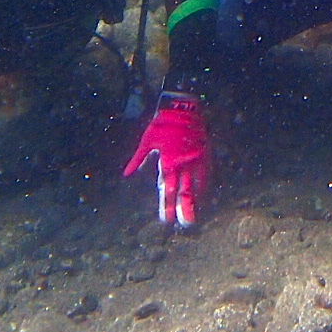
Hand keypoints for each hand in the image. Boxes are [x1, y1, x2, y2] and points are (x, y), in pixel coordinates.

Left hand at [122, 94, 210, 227]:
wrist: (182, 107)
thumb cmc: (162, 124)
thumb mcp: (147, 141)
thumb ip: (138, 159)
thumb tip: (126, 174)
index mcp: (168, 162)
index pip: (168, 189)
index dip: (168, 205)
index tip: (166, 219)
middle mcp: (183, 164)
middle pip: (184, 191)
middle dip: (183, 209)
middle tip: (184, 224)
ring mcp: (196, 159)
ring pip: (196, 185)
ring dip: (195, 201)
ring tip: (194, 216)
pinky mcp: (204, 153)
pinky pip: (206, 174)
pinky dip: (204, 185)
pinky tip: (202, 194)